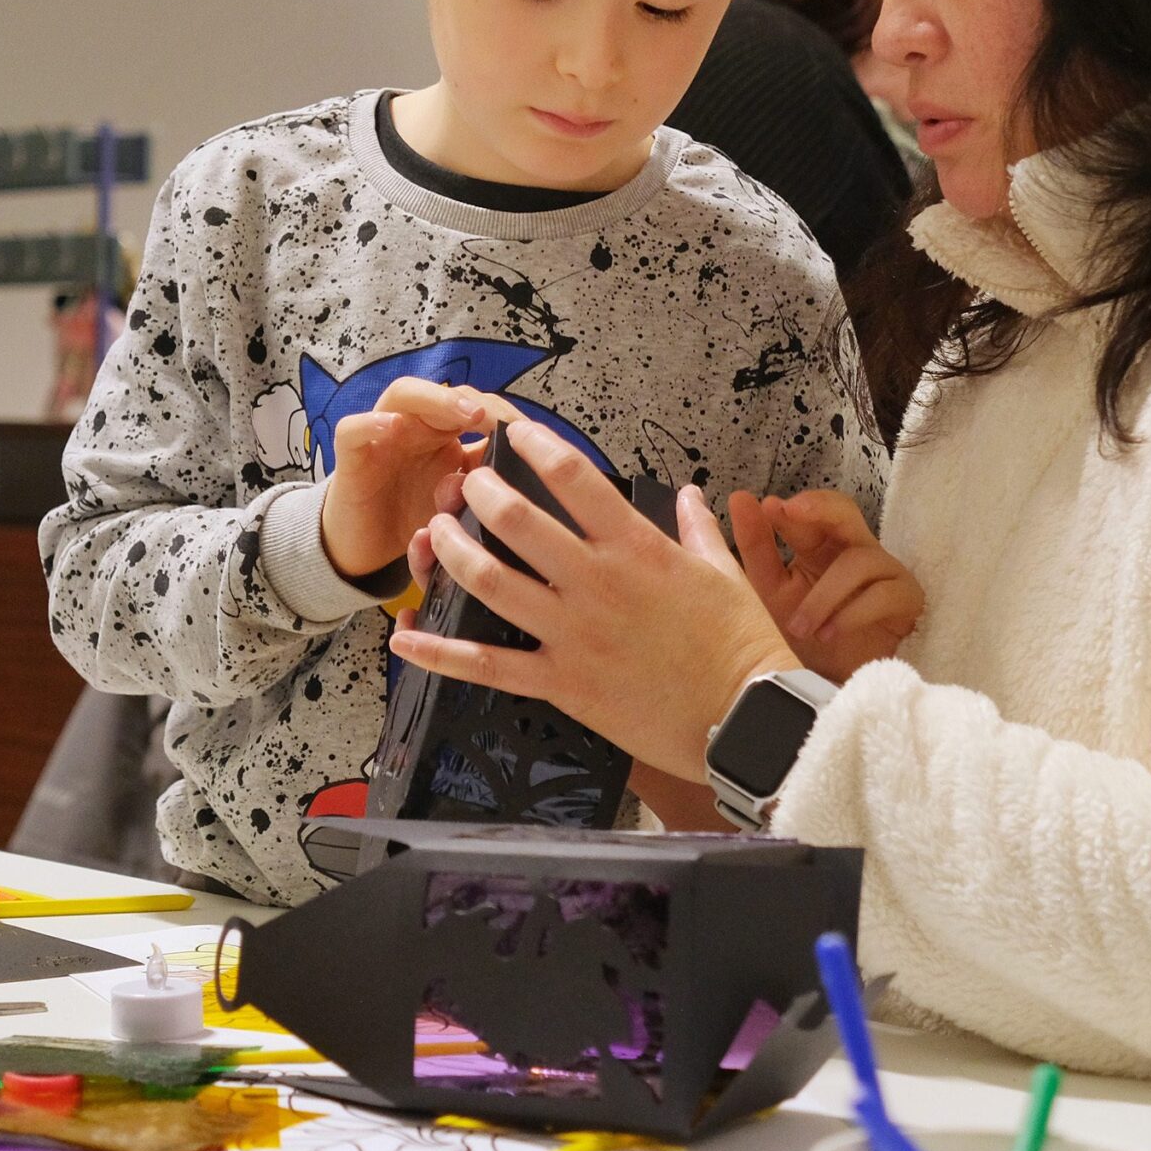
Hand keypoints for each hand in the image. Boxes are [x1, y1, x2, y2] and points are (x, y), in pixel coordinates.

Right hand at [319, 379, 519, 579]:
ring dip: (438, 399)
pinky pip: (353, 428)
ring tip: (466, 414)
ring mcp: (383, 436)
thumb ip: (486, 484)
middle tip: (503, 422)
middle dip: (479, 402)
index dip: (505, 415)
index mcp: (446, 434)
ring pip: (404, 393)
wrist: (365, 549)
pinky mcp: (351, 456)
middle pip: (447, 393)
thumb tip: (530, 473)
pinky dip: (371, 423)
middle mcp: (417, 426)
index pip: (478, 407)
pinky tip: (392, 426)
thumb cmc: (415, 518)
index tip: (532, 436)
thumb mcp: (460, 505)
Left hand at [388, 420, 797, 784]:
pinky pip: (489, 666)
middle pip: (519, 522)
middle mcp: (596, 583)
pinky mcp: (562, 682)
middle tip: (465, 482)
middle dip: (482, 493)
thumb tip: (688, 495)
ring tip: (434, 532)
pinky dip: (441, 653)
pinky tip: (405, 639)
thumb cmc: (741, 645)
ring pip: (492, 583)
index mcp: (637, 548)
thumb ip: (698, 529)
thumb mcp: (725, 574)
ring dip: (454, 553)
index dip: (536, 445)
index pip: (574, 478)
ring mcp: (573, 633)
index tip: (514, 431)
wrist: (745, 719)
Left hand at [730, 490, 923, 683]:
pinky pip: (883, 594)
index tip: (769, 507)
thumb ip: (758, 548)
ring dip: (824, 596)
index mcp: (822, 546)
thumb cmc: (806, 636)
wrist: (835, 688)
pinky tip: (829, 635)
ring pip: (858, 561)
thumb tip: (740, 499)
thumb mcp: (772, 592)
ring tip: (801, 627)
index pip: (814, 511)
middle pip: (846, 512)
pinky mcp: (907, 598)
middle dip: (820, 508)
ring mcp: (885, 571)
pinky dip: (851, 615)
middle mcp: (855, 550)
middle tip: (791, 511)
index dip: (796, 506)